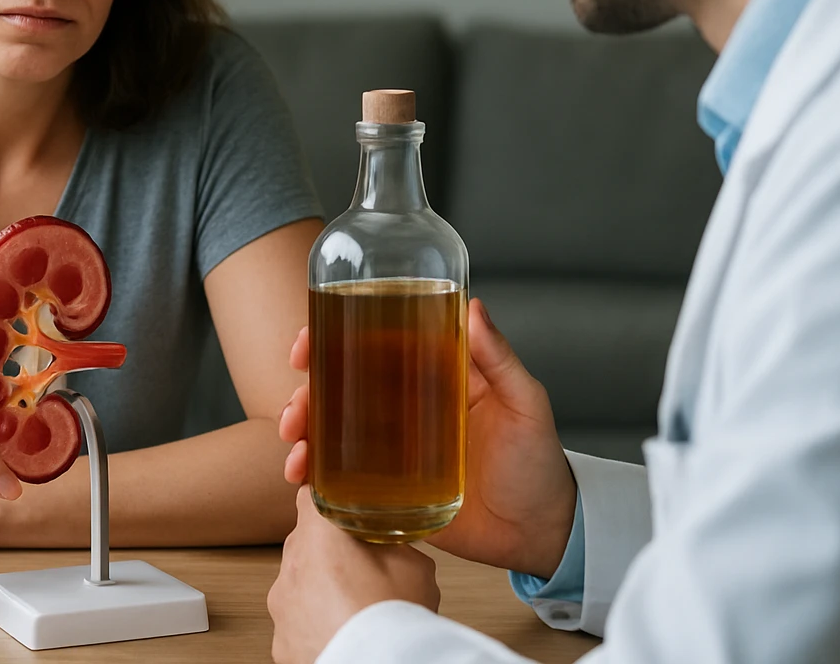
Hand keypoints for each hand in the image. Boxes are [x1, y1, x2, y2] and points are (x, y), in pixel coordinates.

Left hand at [268, 486, 439, 663]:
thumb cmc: (394, 621)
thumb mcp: (414, 564)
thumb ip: (393, 542)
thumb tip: (391, 540)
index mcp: (318, 536)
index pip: (309, 495)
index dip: (328, 499)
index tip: (341, 507)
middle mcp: (290, 568)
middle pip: (305, 544)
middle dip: (330, 552)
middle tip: (364, 568)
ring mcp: (282, 608)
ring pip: (300, 585)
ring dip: (321, 590)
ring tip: (357, 608)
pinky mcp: (281, 643)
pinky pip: (297, 622)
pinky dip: (315, 624)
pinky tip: (344, 631)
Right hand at [279, 299, 575, 576]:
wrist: (542, 533)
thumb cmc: (540, 463)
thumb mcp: (525, 404)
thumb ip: (500, 359)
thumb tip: (473, 306)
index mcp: (434, 376)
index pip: (374, 345)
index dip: (332, 338)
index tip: (305, 342)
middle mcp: (408, 409)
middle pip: (342, 389)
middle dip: (306, 395)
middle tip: (296, 411)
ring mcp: (396, 452)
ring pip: (335, 432)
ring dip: (304, 434)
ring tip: (296, 451)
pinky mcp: (392, 492)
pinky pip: (344, 478)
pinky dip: (316, 475)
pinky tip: (302, 478)